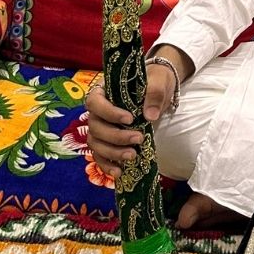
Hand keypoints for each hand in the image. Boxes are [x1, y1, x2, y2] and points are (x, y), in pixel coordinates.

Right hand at [85, 62, 176, 179]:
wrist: (159, 90)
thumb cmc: (155, 80)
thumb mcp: (158, 81)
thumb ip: (154, 93)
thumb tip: (150, 115)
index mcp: (104, 91)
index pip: (94, 102)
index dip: (108, 112)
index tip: (129, 118)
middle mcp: (98, 111)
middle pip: (95, 127)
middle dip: (115, 137)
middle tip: (137, 139)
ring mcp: (101, 128)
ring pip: (96, 143)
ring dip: (112, 152)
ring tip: (132, 155)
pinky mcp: (108, 142)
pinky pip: (100, 156)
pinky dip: (107, 166)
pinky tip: (119, 172)